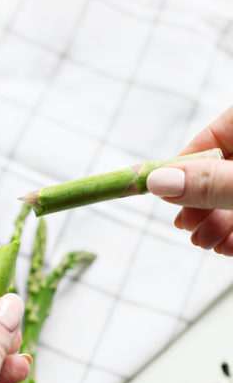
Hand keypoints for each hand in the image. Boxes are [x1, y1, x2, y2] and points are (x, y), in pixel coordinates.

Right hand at [146, 104, 232, 252]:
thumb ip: (212, 182)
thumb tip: (157, 181)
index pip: (213, 136)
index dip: (184, 167)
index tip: (163, 193)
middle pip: (221, 169)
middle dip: (200, 203)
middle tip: (188, 227)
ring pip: (232, 194)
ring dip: (216, 224)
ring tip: (208, 243)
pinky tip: (227, 246)